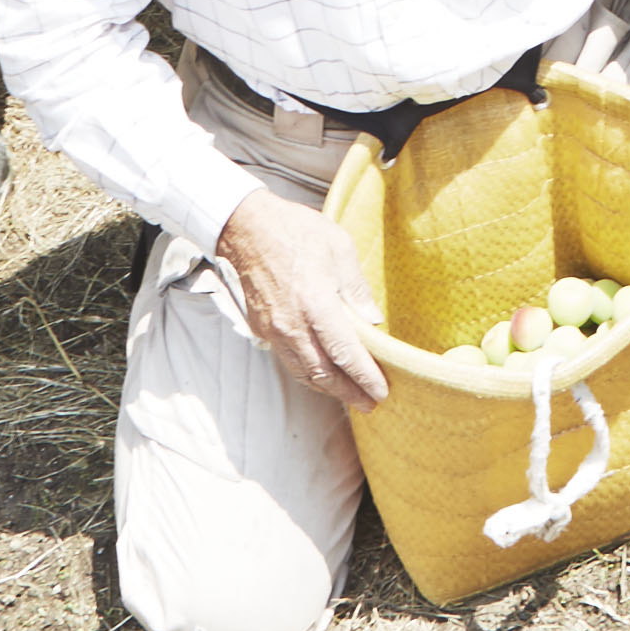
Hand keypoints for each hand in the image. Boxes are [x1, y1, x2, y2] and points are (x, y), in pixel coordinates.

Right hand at [208, 186, 395, 408]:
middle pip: (324, 372)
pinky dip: (309, 373)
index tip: (381, 392)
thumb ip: (357, 289)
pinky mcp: (263, 329)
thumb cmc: (296, 230)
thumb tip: (373, 321)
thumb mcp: (340, 248)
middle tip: (371, 403)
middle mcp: (293, 324)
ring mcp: (275, 330)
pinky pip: (289, 360)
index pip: (345, 352)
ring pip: (304, 372)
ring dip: (328, 388)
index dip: (365, 377)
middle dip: (349, 392)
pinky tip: (323, 374)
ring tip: (350, 395)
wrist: (247, 227)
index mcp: (316, 303)